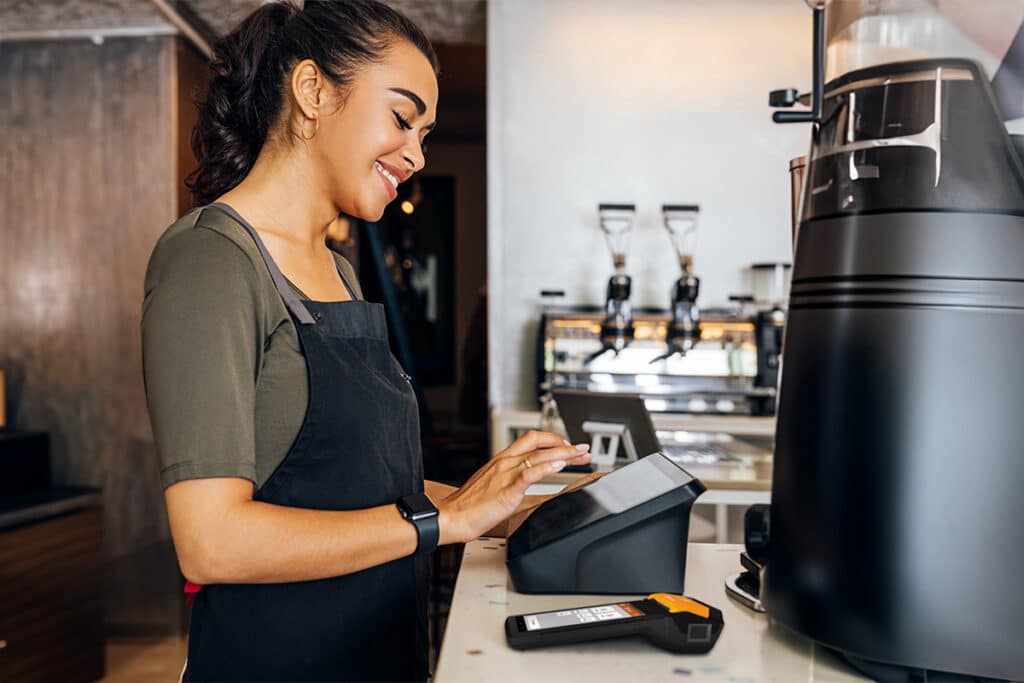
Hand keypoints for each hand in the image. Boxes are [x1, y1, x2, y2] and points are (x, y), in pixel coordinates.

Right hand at [437, 431, 590, 543]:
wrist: (452, 516)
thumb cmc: (468, 506)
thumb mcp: (491, 485)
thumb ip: (507, 480)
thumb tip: (522, 483)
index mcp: (501, 460)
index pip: (530, 439)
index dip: (552, 439)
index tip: (567, 446)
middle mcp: (505, 462)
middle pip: (539, 443)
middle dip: (565, 444)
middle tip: (582, 449)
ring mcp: (506, 474)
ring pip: (539, 456)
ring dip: (564, 454)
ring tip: (580, 455)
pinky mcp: (507, 489)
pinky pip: (530, 474)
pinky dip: (548, 468)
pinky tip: (560, 466)